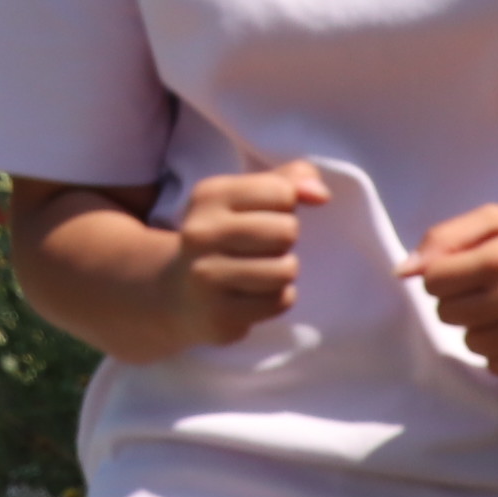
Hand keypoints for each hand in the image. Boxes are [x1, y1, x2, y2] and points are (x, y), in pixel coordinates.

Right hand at [152, 161, 328, 352]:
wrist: (177, 292)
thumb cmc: (227, 235)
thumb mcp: (248, 196)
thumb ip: (290, 180)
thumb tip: (320, 195)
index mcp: (209, 196)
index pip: (282, 192)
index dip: (286, 205)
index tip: (263, 215)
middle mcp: (200, 234)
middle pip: (287, 231)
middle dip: (285, 240)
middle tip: (262, 247)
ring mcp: (206, 278)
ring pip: (286, 270)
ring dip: (284, 271)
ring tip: (261, 271)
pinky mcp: (219, 316)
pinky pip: (279, 302)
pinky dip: (277, 298)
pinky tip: (253, 294)